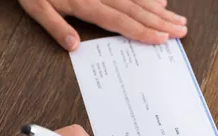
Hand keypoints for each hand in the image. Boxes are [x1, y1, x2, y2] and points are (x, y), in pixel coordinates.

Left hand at [18, 0, 187, 50]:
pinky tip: (161, 0)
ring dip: (160, 10)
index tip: (162, 40)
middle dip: (161, 22)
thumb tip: (73, 47)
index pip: (121, 22)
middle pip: (137, 10)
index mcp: (86, 3)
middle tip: (181, 30)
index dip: (143, 32)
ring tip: (178, 19)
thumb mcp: (36, 6)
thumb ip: (55, 26)